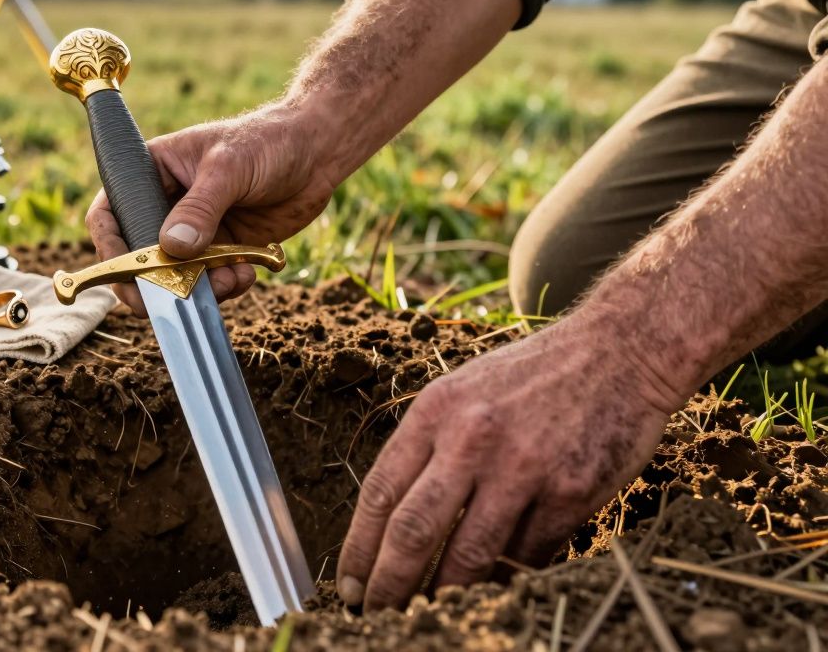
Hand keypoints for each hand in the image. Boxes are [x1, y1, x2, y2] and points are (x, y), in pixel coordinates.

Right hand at [86, 103, 340, 315]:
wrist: (317, 154)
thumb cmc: (267, 141)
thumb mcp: (229, 169)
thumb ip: (200, 209)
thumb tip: (171, 248)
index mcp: (152, 172)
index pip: (111, 213)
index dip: (111, 248)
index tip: (127, 275)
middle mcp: (166, 204)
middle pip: (139, 255)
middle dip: (155, 281)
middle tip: (168, 300)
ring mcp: (193, 230)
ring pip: (176, 275)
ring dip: (198, 288)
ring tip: (229, 278)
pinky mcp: (221, 249)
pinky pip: (210, 281)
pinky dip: (225, 286)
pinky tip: (246, 272)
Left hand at [335, 311, 682, 609]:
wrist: (620, 350)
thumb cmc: (534, 375)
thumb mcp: (464, 390)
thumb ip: (429, 446)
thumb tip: (392, 519)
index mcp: (436, 411)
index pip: (380, 493)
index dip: (358, 549)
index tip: (347, 585)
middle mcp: (473, 439)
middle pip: (413, 531)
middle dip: (388, 585)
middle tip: (374, 615)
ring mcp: (524, 467)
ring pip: (469, 556)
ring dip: (444, 596)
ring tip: (428, 617)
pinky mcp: (571, 492)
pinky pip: (526, 555)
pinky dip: (504, 581)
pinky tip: (489, 593)